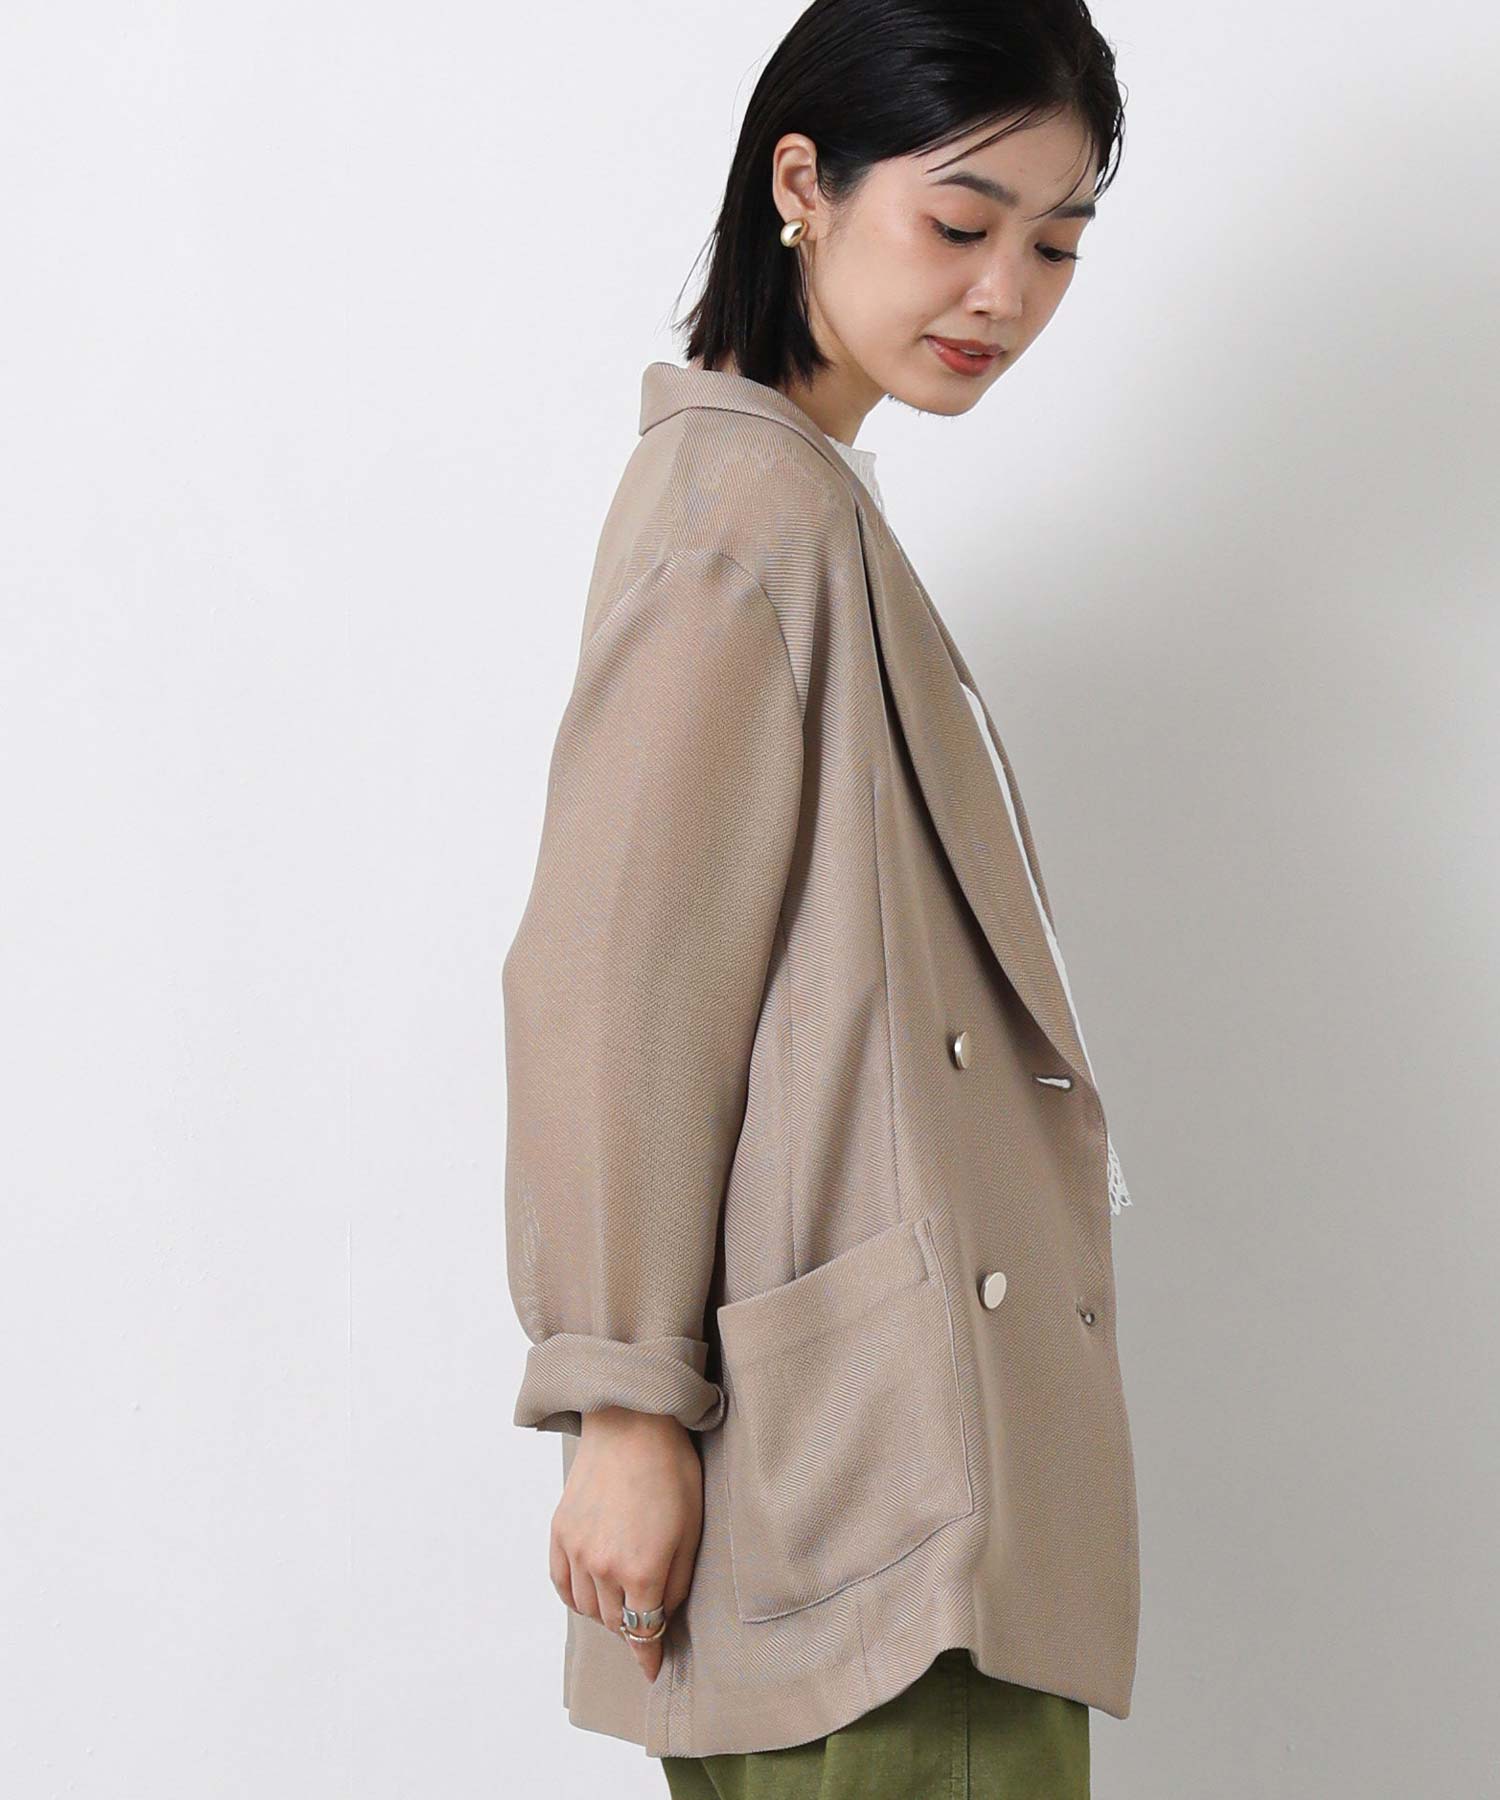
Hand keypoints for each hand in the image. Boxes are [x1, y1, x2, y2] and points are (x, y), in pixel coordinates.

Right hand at [549, 1405, 705, 1682]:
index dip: (648, 1656)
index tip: (651, 1671)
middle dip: (633, 1628)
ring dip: (606, 1613)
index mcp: (642, 1570)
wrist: (631, 1424)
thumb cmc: (671, 1471)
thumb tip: (663, 1617)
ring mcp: (576, 1550)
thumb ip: (676, 1583)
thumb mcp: (691, 1530)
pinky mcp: (559, 1532)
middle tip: (646, 1620)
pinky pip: (561, 1583)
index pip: (643, 1632)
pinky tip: (590, 1591)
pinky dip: (576, 1596)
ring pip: (588, 1608)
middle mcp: (603, 1567)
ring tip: (623, 1600)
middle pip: (615, 1623)